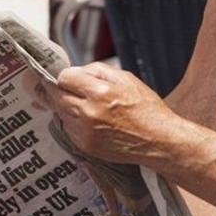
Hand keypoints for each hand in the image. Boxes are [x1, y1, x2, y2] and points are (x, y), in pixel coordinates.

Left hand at [32, 63, 175, 163]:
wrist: (158, 140)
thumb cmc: (146, 109)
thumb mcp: (126, 78)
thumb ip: (97, 70)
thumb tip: (76, 71)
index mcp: (99, 92)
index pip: (63, 78)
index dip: (66, 75)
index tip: (71, 78)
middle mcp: (89, 113)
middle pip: (57, 96)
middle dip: (63, 90)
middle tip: (73, 90)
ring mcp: (85, 131)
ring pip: (60, 112)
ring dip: (67, 107)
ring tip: (87, 106)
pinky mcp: (85, 145)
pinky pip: (68, 128)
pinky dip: (74, 122)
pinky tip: (91, 121)